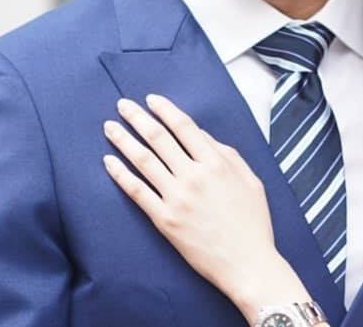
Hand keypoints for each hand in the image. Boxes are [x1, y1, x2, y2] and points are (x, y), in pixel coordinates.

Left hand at [103, 95, 312, 321]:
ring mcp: (177, 198)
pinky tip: (109, 162)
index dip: (165, 110)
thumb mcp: (250, 180)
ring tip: (110, 127)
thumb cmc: (253, 223)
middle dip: (138, 118)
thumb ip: (227, 154)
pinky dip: (121, 175)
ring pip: (144, 161)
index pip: (185, 127)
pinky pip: (137, 192)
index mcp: (216, 164)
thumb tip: (202, 136)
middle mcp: (194, 176)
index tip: (151, 99)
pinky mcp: (164, 220)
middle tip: (122, 105)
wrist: (247, 263)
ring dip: (124, 140)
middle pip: (159, 139)